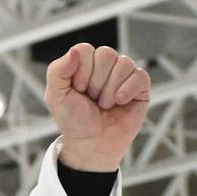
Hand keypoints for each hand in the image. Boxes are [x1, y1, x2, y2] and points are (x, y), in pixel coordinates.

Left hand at [44, 42, 149, 171]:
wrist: (91, 145)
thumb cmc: (74, 122)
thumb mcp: (56, 97)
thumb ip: (57, 71)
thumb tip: (74, 51)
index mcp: (84, 64)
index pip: (85, 50)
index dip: (81, 72)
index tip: (78, 90)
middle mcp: (105, 66)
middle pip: (106, 54)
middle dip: (95, 82)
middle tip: (92, 99)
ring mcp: (123, 75)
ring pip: (123, 63)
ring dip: (110, 89)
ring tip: (104, 104)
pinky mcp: (140, 87)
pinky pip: (140, 75)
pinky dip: (128, 90)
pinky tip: (120, 102)